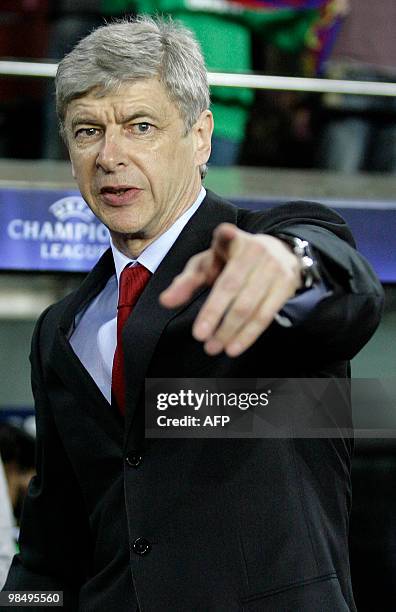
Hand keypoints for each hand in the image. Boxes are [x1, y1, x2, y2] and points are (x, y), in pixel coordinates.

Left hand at [159, 223, 301, 356]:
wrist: (279, 253)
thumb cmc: (233, 261)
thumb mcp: (208, 264)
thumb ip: (186, 282)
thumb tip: (165, 301)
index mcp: (233, 239)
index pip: (227, 236)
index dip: (227, 235)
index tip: (226, 232)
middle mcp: (256, 250)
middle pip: (232, 285)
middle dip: (214, 313)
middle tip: (199, 336)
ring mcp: (274, 268)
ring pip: (249, 305)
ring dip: (230, 331)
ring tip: (213, 347)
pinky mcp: (286, 285)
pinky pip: (265, 316)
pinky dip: (248, 335)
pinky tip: (234, 347)